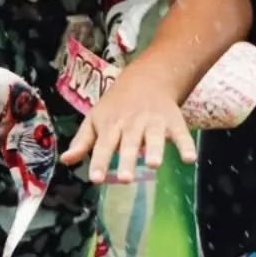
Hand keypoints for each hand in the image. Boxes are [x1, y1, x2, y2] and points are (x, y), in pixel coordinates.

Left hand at [60, 62, 196, 184]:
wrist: (147, 77)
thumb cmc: (116, 105)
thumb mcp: (95, 119)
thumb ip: (82, 142)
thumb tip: (65, 161)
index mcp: (110, 125)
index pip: (102, 145)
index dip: (98, 162)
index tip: (95, 179)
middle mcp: (131, 124)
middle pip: (128, 143)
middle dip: (127, 160)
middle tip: (125, 179)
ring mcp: (153, 122)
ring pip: (154, 137)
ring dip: (154, 149)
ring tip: (153, 164)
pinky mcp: (173, 121)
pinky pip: (181, 134)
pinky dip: (186, 145)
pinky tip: (190, 159)